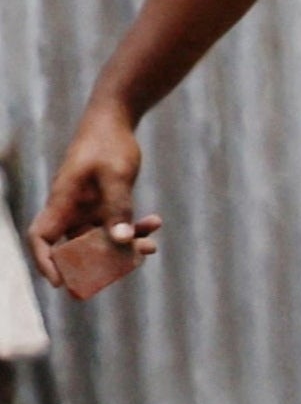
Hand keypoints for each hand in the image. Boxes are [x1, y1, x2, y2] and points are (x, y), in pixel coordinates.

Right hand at [25, 106, 152, 300]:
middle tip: (117, 276)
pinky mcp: (105, 205)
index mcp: (61, 202)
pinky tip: (155, 223)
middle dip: (94, 265)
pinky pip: (116, 226)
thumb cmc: (108, 144)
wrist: (114, 122)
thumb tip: (121, 241)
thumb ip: (118, 207)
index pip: (41, 238)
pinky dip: (134, 229)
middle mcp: (70, 210)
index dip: (45, 261)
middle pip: (73, 248)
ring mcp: (87, 209)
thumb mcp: (116, 175)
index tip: (59, 281)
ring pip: (100, 240)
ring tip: (151, 248)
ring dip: (123, 247)